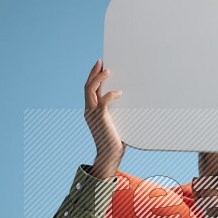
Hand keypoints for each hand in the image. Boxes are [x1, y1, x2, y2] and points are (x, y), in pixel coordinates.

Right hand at [84, 59, 125, 174]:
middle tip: (101, 62)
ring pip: (91, 90)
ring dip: (98, 79)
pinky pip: (104, 100)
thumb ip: (117, 111)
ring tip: (108, 71)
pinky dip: (111, 94)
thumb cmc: (116, 140)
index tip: (100, 67)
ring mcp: (93, 114)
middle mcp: (89, 111)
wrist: (111, 155)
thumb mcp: (115, 122)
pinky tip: (120, 92)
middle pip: (87, 87)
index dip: (93, 77)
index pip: (89, 90)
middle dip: (94, 73)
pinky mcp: (101, 118)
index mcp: (90, 111)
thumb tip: (129, 100)